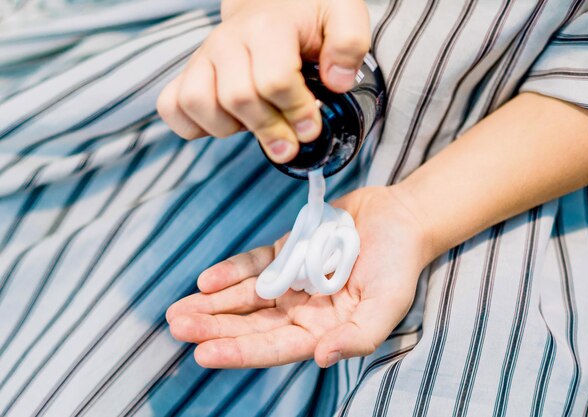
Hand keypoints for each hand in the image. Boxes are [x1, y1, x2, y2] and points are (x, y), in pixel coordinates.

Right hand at [156, 0, 370, 162]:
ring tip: (256, 124)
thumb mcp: (343, 17)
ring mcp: (203, 56)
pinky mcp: (188, 72)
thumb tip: (336, 83)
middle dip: (270, 130)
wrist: (271, 3)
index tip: (311, 127)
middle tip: (290, 142)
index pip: (274, 80)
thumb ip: (349, 44)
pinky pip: (172, 107)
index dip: (296, 112)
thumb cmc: (308, 16)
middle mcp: (228, 40)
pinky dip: (194, 126)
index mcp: (269, 26)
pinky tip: (225, 122)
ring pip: (198, 104)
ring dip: (230, 128)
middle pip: (237, 98)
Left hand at [166, 185, 432, 367]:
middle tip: (178, 326)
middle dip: (214, 326)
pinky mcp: (286, 252)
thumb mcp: (388, 304)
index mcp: (323, 330)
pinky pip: (254, 265)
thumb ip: (359, 335)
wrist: (400, 218)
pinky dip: (231, 272)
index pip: (275, 347)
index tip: (203, 353)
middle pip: (251, 323)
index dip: (239, 351)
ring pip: (245, 296)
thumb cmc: (399, 265)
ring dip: (212, 304)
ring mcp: (291, 281)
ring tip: (177, 311)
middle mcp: (302, 311)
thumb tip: (323, 357)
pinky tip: (207, 280)